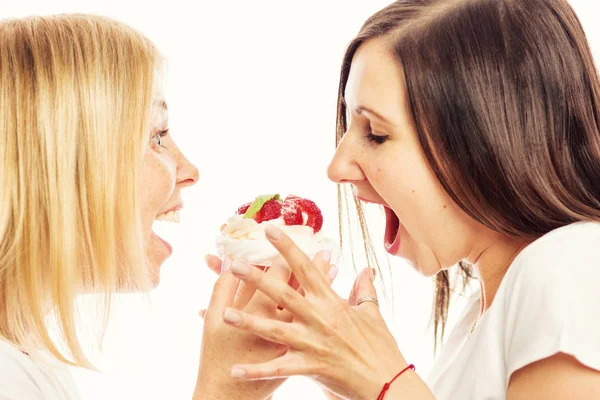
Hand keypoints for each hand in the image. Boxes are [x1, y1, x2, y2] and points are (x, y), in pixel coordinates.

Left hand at [221, 226, 413, 399]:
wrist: (387, 383)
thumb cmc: (380, 348)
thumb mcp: (372, 313)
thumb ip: (364, 289)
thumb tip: (366, 269)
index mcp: (332, 302)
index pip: (306, 267)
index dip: (287, 247)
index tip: (269, 229)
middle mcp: (320, 318)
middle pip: (284, 294)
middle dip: (258, 279)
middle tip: (235, 264)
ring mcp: (313, 343)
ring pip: (275, 329)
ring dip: (249, 322)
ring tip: (224, 314)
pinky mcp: (311, 367)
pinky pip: (278, 369)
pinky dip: (256, 370)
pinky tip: (234, 370)